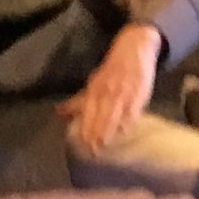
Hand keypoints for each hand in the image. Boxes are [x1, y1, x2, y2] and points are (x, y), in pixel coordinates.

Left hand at [60, 26, 163, 154]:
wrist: (133, 49)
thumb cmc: (111, 71)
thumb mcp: (93, 84)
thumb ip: (78, 102)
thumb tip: (58, 113)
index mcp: (95, 89)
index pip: (88, 111)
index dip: (85, 127)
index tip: (81, 143)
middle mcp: (107, 91)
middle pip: (100, 115)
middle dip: (96, 132)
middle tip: (92, 150)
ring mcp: (123, 91)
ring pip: (115, 112)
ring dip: (109, 129)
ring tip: (105, 144)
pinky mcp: (139, 91)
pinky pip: (133, 107)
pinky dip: (129, 119)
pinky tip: (126, 131)